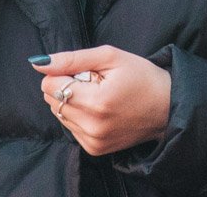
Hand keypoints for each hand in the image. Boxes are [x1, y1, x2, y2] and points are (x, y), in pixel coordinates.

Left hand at [32, 45, 170, 155]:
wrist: (167, 106)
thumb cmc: (141, 76)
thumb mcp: (110, 57)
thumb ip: (72, 59)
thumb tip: (39, 64)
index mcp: (96, 102)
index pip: (50, 85)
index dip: (64, 72)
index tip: (86, 71)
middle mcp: (92, 126)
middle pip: (52, 99)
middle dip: (67, 86)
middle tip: (95, 83)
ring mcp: (93, 141)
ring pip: (59, 113)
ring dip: (73, 101)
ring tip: (100, 96)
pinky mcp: (95, 149)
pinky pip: (70, 127)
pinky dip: (80, 115)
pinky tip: (101, 110)